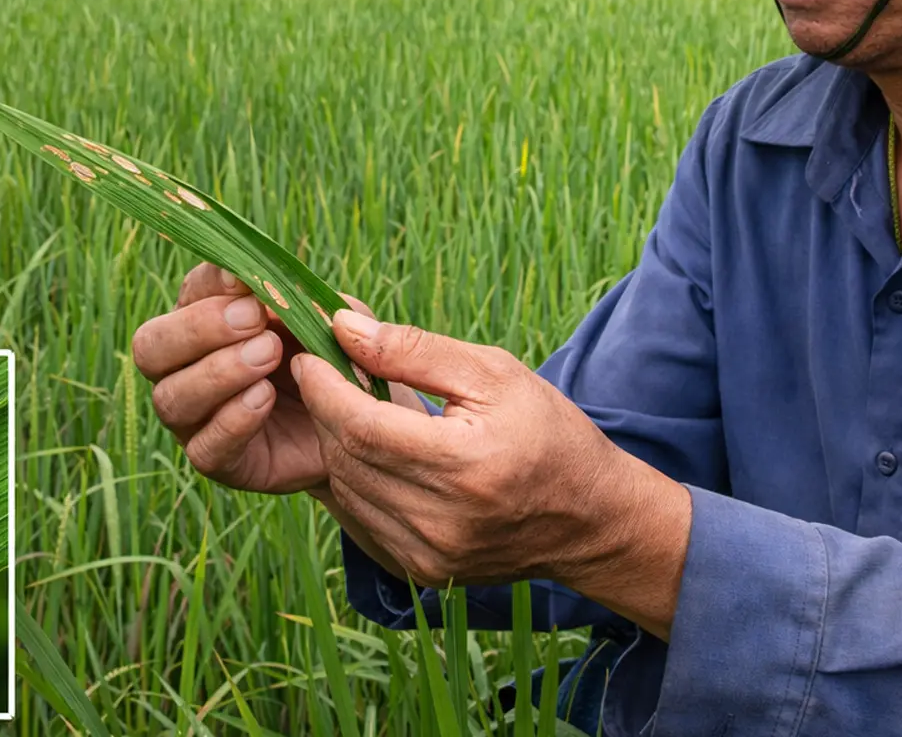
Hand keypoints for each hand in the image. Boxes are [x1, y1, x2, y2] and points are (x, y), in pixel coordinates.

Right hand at [131, 261, 417, 493]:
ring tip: (269, 357)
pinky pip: (204, 447)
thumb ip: (299, 297)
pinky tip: (266, 398)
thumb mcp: (327, 317)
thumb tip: (268, 287)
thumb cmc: (335, 357)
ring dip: (218, 372)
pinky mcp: (218, 460)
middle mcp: (187, 367)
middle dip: (198, 328)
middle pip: (150, 345)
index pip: (189, 292)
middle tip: (254, 321)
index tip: (248, 281)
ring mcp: (196, 418)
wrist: (362, 426)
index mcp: (208, 319)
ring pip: (170, 397)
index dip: (212, 283)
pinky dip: (232, 419)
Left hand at [291, 310, 692, 637]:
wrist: (590, 519)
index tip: (311, 357)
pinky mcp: (423, 572)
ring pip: (347, 489)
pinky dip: (356, 481)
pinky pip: (361, 519)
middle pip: (347, 457)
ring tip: (352, 409)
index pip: (361, 426)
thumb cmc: (547, 431)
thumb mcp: (494, 373)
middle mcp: (442, 520)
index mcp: (463, 464)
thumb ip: (415, 350)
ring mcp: (430, 553)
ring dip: (337, 445)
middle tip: (327, 375)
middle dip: (326, 411)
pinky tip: (374, 453)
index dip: (324, 389)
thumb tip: (344, 329)